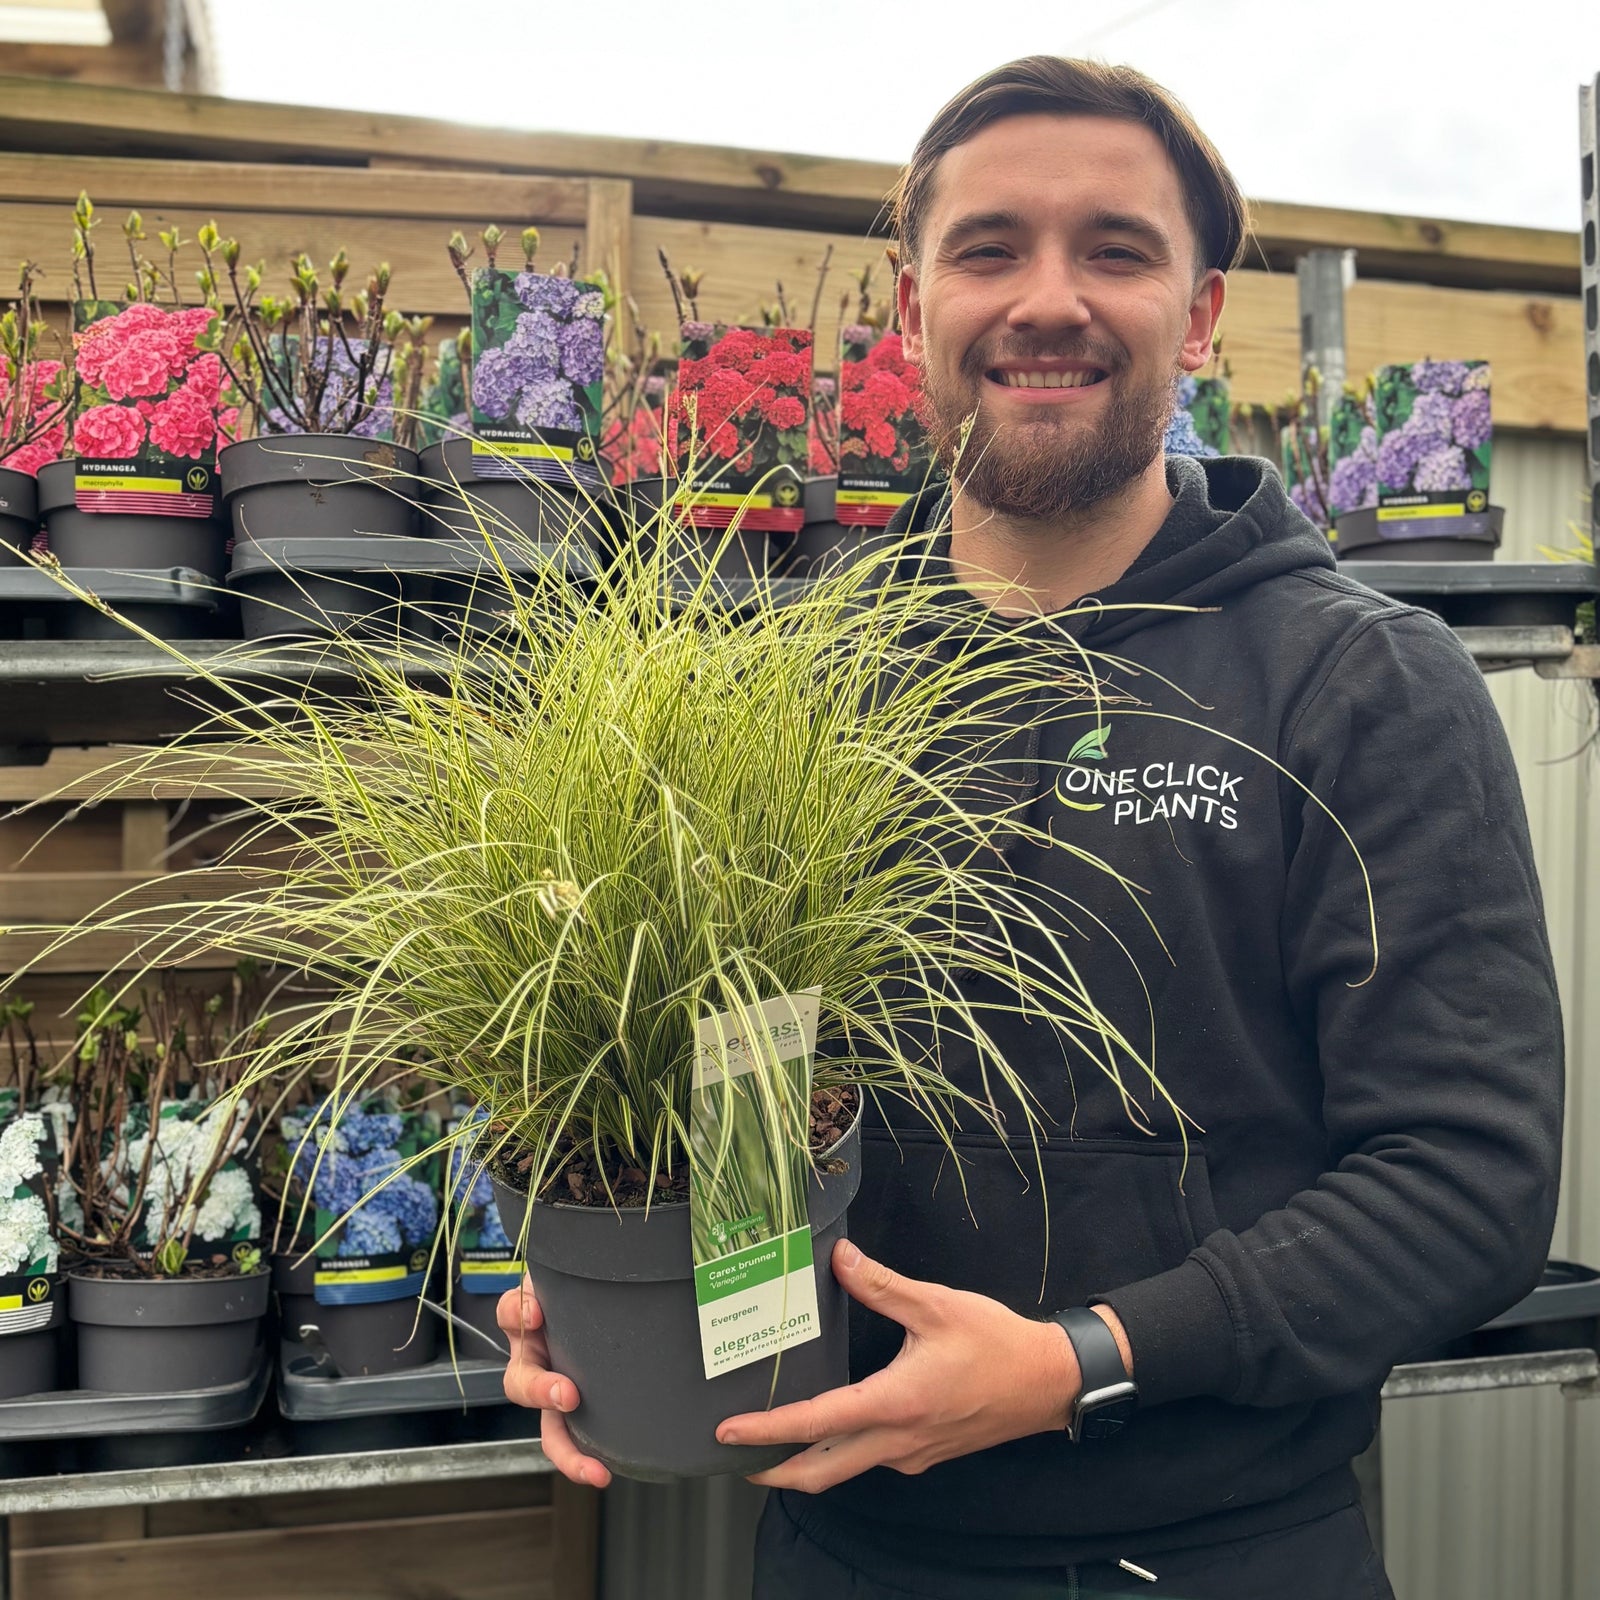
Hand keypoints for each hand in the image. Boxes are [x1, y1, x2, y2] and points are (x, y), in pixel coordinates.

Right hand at [498, 1275, 612, 1488]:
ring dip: (566, 1448)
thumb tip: (600, 1248)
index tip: (536, 1312)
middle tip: (567, 1394)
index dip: (520, 1313)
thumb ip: (572, 1266)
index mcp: (530, 1319)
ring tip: (592, 1467)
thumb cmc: (584, 1287)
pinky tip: (604, 1471)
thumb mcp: (570, 1273)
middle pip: (520, 1381)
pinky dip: (582, 1459)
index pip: (513, 1312)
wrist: (604, 1298)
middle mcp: (536, 1357)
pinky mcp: (577, 1412)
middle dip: (540, 1390)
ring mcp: (554, 1388)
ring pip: (546, 1426)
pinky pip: (572, 1441)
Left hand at [716, 1240, 1123, 1492]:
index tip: (727, 1433)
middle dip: (771, 1469)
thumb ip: (881, 1284)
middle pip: (819, 1471)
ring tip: (770, 1438)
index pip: (815, 1425)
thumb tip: (839, 1258)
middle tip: (733, 1455)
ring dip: (802, 1462)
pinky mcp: (924, 1453)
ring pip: (843, 1470)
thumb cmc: (997, 1344)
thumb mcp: (936, 1304)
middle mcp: (897, 1441)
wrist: (1047, 1382)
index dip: (766, 1430)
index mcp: (895, 1404)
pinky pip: (869, 1460)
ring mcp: (911, 1454)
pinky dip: (838, 1451)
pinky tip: (830, 1423)